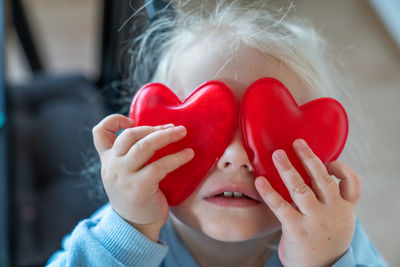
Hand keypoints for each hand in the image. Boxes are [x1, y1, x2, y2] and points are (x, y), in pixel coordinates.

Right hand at [92, 114, 193, 241]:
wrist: (135, 227)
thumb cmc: (136, 195)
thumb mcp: (125, 174)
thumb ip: (130, 155)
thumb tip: (157, 132)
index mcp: (108, 160)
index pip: (99, 133)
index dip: (113, 121)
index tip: (132, 120)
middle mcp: (113, 166)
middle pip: (129, 135)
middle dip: (153, 128)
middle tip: (174, 127)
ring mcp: (124, 177)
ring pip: (144, 147)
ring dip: (166, 136)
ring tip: (182, 132)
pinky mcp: (139, 188)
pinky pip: (159, 166)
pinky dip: (176, 158)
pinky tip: (189, 154)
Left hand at [255, 139, 360, 266]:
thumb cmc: (325, 243)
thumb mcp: (337, 222)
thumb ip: (329, 202)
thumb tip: (311, 176)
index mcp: (345, 209)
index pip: (352, 183)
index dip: (342, 169)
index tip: (329, 160)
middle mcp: (333, 212)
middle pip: (322, 178)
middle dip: (309, 158)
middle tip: (297, 143)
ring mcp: (316, 220)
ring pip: (301, 188)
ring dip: (287, 169)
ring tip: (277, 154)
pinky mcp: (297, 229)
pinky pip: (281, 206)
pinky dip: (269, 192)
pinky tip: (259, 181)